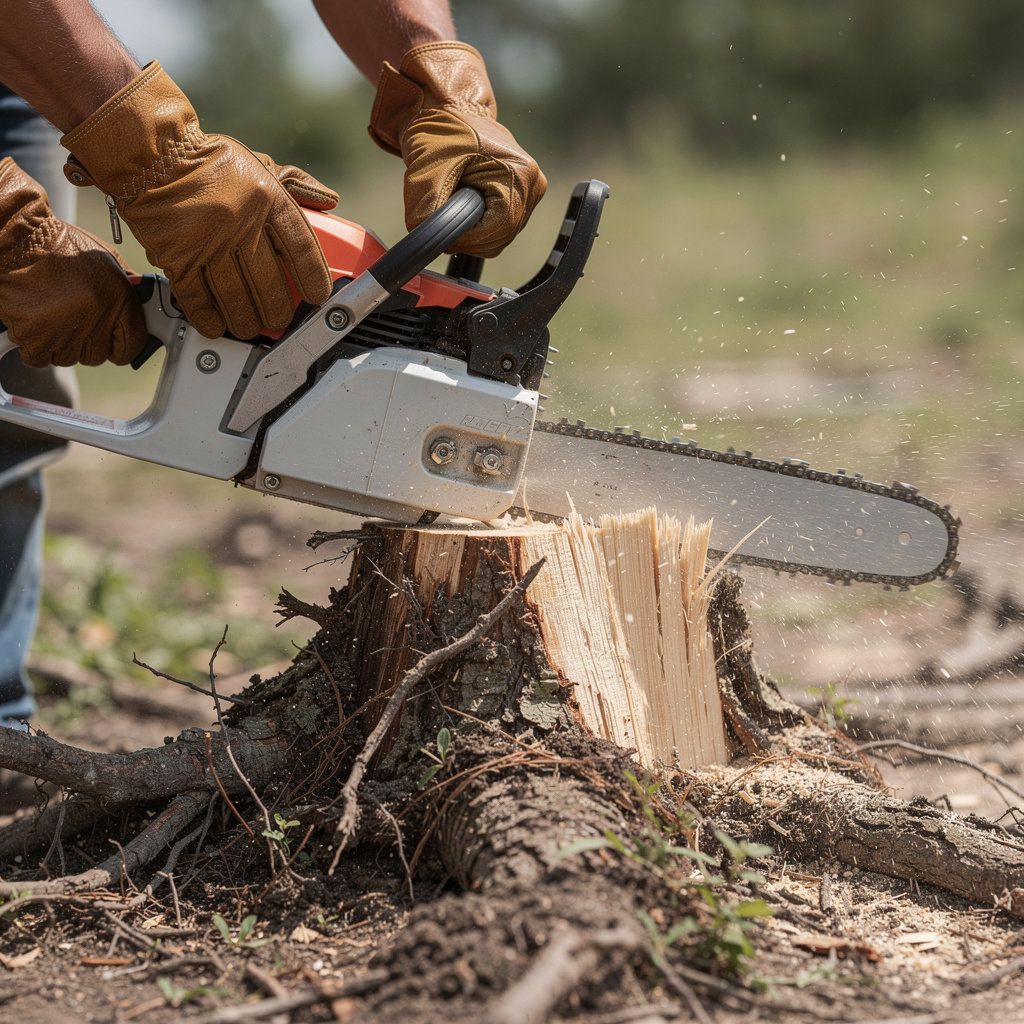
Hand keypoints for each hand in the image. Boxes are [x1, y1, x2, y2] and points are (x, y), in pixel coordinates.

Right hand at [0, 157, 146, 367]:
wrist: (16, 238)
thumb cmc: (58, 246)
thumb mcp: (106, 259)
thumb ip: (126, 286)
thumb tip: (141, 304)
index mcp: (119, 299)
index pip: (133, 345)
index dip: (123, 345)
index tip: (116, 342)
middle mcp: (95, 318)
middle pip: (98, 356)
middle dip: (88, 342)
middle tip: (74, 319)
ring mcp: (65, 331)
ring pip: (69, 358)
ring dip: (61, 343)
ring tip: (52, 313)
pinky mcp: (35, 339)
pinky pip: (40, 358)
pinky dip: (36, 346)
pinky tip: (35, 322)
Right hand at [60, 62, 338, 340]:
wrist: (151, 153)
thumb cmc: (210, 161)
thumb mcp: (260, 164)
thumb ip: (297, 183)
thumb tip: (329, 201)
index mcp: (268, 199)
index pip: (303, 249)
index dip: (314, 279)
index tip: (317, 296)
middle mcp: (241, 223)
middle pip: (270, 284)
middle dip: (279, 310)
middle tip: (280, 318)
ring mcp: (208, 243)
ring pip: (236, 298)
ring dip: (247, 320)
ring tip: (252, 327)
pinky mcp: (178, 257)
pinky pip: (197, 298)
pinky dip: (209, 317)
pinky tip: (217, 326)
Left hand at [369, 42, 546, 258]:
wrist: (448, 108)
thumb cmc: (440, 131)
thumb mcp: (425, 172)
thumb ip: (426, 212)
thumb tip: (428, 243)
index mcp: (519, 173)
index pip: (499, 229)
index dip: (469, 239)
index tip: (444, 236)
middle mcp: (533, 183)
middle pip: (503, 236)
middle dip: (470, 238)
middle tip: (442, 226)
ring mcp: (532, 189)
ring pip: (502, 235)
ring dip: (474, 232)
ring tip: (453, 208)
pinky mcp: (524, 194)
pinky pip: (502, 226)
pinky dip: (480, 226)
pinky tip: (465, 207)